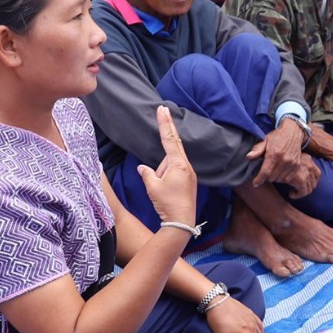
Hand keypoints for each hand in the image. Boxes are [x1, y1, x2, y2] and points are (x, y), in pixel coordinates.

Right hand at [137, 105, 197, 225]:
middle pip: (173, 144)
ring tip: (162, 191)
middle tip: (163, 109)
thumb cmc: (167, 204)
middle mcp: (186, 166)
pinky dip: (166, 175)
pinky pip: (174, 172)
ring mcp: (189, 174)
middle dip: (167, 129)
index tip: (162, 109)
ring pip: (170, 164)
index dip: (164, 123)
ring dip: (162, 171)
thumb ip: (147, 173)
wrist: (182, 222)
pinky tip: (166, 191)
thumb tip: (143, 168)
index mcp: (178, 164)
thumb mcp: (152, 187)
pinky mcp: (188, 181)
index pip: (169, 139)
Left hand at [248, 118, 308, 188]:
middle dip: (266, 177)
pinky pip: (287, 179)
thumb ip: (257, 149)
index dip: (259, 180)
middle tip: (265, 170)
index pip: (265, 172)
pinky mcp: (297, 165)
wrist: (293, 132)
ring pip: (279, 179)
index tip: (255, 184)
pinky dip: (282, 177)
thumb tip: (248, 156)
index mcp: (274, 154)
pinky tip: (280, 171)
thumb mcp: (265, 140)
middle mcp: (284, 160)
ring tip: (273, 170)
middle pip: (271, 178)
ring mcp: (291, 163)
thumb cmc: (277, 137)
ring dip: (274, 177)